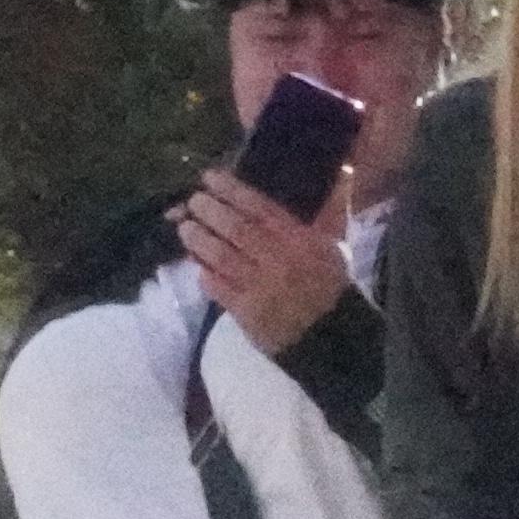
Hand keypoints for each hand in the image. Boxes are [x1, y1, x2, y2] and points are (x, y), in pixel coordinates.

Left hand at [178, 171, 351, 359]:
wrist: (332, 339)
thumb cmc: (329, 289)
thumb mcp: (327, 249)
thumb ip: (301, 223)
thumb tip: (280, 194)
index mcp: (298, 241)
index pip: (258, 207)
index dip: (230, 190)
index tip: (209, 178)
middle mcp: (278, 260)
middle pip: (235, 228)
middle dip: (209, 211)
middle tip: (193, 203)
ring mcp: (260, 287)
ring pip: (221, 256)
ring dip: (198, 240)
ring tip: (186, 230)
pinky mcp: (247, 313)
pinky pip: (218, 288)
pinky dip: (206, 275)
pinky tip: (200, 267)